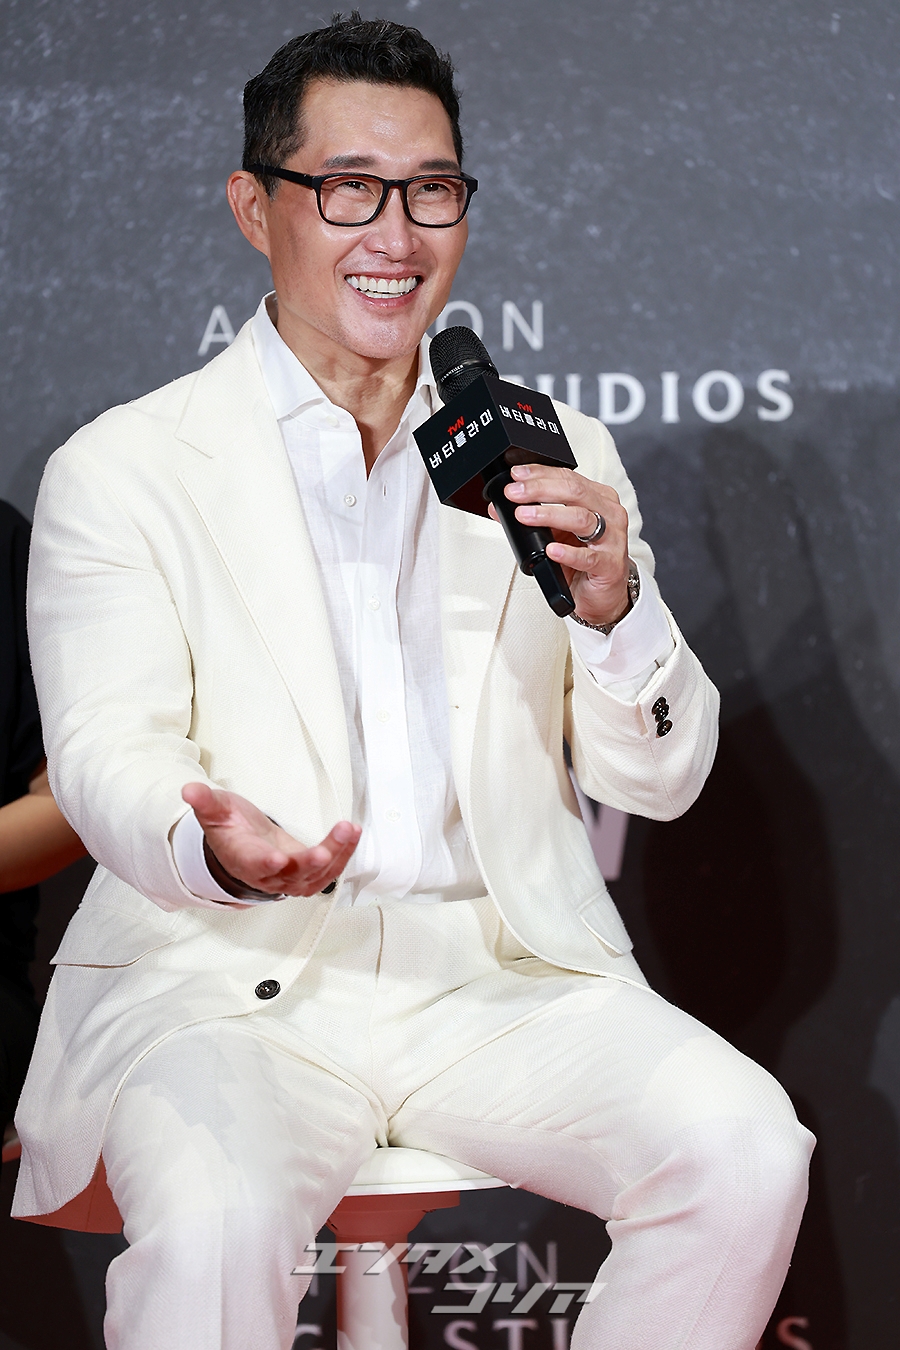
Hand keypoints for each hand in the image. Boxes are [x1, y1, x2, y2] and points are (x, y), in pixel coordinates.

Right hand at [181, 783, 360, 898]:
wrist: (243, 848)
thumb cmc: (232, 830)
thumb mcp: (216, 811)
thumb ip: (205, 802)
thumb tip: (189, 790)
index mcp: (244, 859)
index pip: (255, 865)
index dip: (266, 864)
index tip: (277, 858)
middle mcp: (268, 875)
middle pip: (291, 875)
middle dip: (310, 863)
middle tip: (325, 850)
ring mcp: (290, 877)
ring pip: (315, 876)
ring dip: (335, 856)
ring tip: (347, 831)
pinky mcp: (308, 873)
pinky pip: (329, 869)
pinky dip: (343, 854)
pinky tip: (353, 833)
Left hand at [490, 463, 630, 626]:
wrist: (603, 594)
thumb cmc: (585, 560)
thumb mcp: (556, 534)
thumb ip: (533, 518)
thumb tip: (500, 509)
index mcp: (598, 498)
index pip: (568, 477)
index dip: (540, 474)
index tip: (517, 476)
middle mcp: (609, 514)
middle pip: (574, 492)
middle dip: (540, 490)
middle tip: (515, 493)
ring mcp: (612, 539)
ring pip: (581, 518)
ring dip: (549, 515)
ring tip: (525, 516)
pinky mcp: (610, 565)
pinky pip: (588, 557)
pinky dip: (568, 552)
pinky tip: (551, 549)